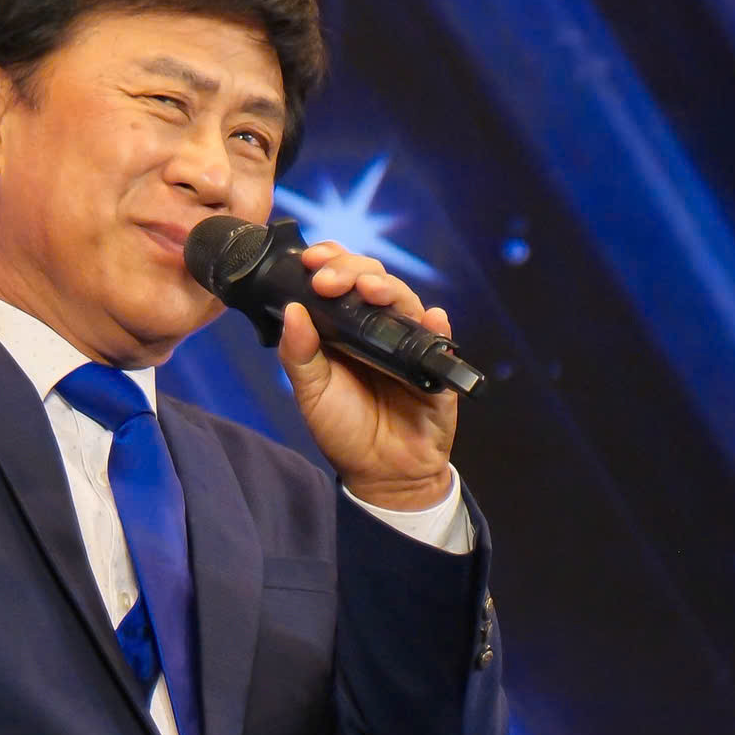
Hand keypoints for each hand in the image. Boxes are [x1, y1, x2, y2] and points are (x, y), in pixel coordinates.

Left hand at [277, 244, 457, 508]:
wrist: (380, 474)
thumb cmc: (344, 430)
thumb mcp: (311, 392)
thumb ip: (298, 354)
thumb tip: (292, 309)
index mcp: (345, 328)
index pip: (341, 280)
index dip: (330, 262)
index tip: (311, 261)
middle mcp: (379, 328)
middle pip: (373, 280)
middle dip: (351, 270)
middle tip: (328, 279)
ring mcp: (409, 343)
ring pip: (405, 301)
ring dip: (388, 289)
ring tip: (370, 289)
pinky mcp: (436, 367)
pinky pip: (441, 339)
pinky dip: (437, 326)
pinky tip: (430, 317)